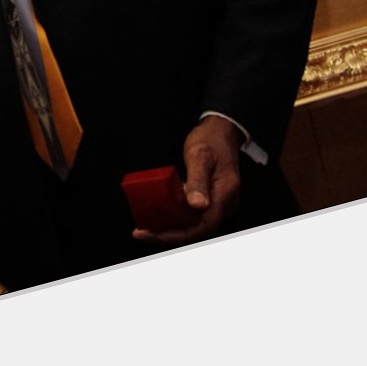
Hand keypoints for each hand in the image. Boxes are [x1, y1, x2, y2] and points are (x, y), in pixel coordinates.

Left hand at [133, 116, 241, 245]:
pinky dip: (176, 219)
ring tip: (146, 226)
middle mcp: (225, 205)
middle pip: (196, 231)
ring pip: (194, 225)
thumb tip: (196, 205)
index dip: (174, 235)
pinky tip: (160, 215)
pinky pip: (193, 216)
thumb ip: (198, 180)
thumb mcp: (200, 155)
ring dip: (171, 229)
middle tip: (141, 231)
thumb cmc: (211, 140)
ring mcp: (219, 204)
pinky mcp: (211, 200)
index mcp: (225, 197)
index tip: (148, 232)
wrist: (222, 130)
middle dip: (168, 235)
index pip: (201, 227)